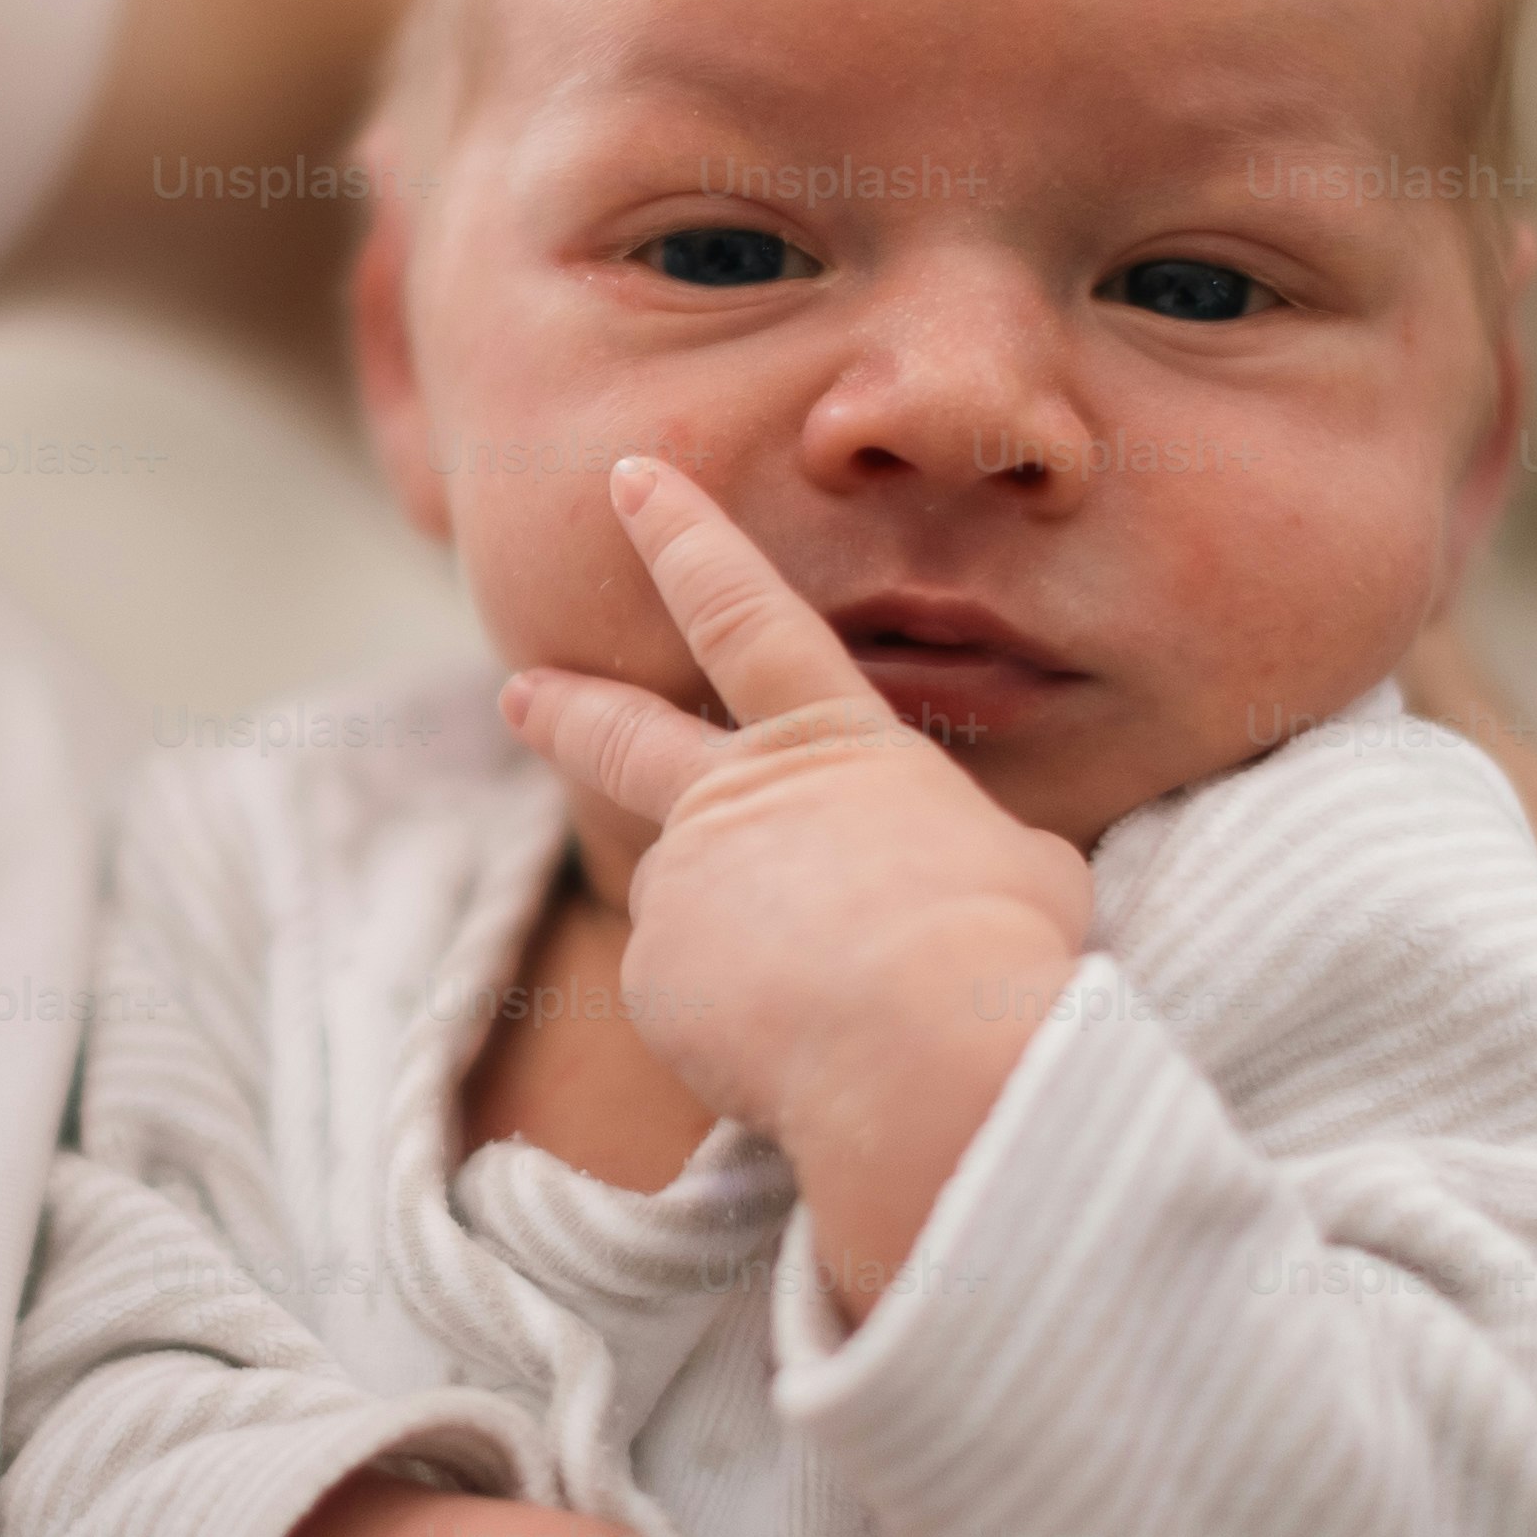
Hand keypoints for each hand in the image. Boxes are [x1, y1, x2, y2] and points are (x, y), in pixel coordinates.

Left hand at [499, 459, 1096, 1315]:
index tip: (631, 480)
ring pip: (698, 916)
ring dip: (746, 958)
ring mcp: (681, 882)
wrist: (923, 1042)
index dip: (685, 539)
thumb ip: (956, 849)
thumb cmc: (999, 942)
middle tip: (520, 694)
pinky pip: (695, 1010)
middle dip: (569, 709)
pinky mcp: (652, 977)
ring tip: (838, 1009)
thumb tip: (946, 875)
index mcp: (834, 742)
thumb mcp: (1017, 864)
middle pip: (629, 736)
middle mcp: (734, 795)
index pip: (746, 614)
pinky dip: (740, 1034)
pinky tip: (800, 1056)